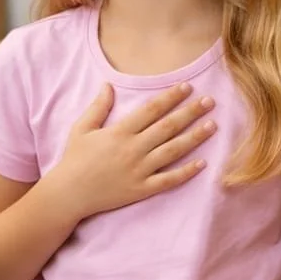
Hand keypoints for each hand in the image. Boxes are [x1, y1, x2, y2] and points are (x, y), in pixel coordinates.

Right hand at [46, 82, 214, 219]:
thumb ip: (98, 107)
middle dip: (190, 112)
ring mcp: (139, 170)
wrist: (68, 194)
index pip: (151, 110)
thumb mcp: (81, 128)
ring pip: (173, 151)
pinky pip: (168, 180)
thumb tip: (109, 85)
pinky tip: (202, 163)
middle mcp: (133, 149)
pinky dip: (186, 172)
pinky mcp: (141, 189)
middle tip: (210, 101)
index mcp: (120, 132)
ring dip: (194, 137)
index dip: (170, 97)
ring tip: (212, 125)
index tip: (187, 87)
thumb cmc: (74, 159)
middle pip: (168, 127)